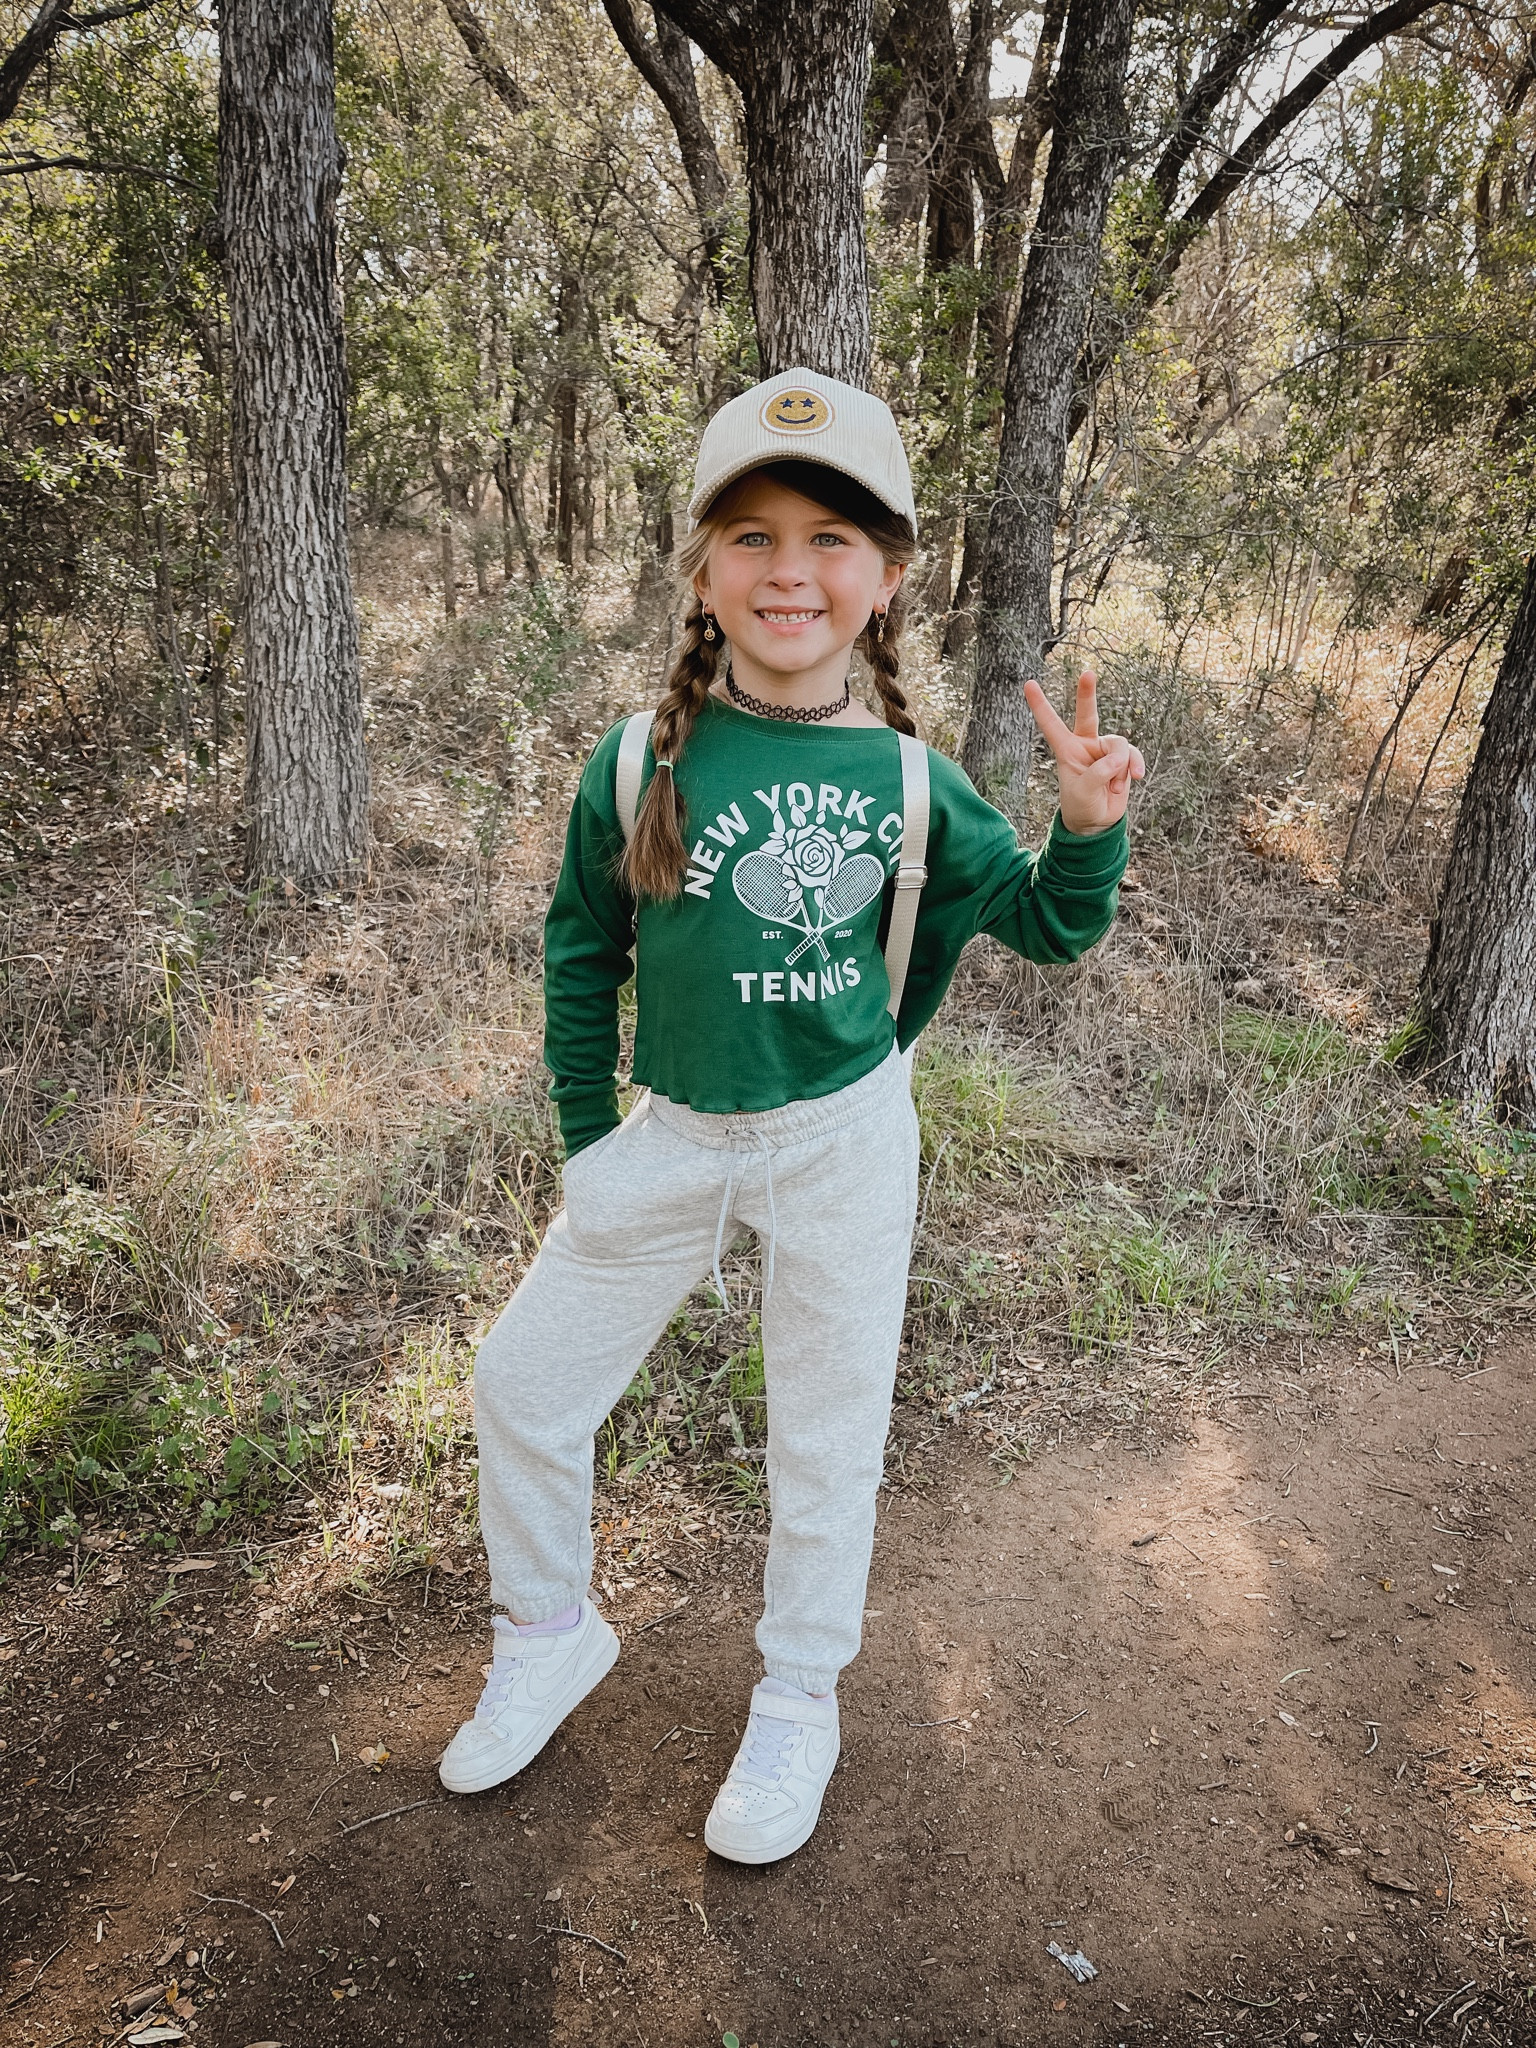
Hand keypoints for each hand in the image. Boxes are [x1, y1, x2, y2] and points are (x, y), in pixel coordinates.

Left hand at [1023, 670, 1144, 835]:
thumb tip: (1118, 759)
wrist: (1098, 823)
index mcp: (1066, 750)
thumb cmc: (1081, 806)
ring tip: (1113, 787)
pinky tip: (1135, 779)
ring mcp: (1105, 751)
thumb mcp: (1083, 793)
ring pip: (1119, 746)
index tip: (1028, 684)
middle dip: (1087, 693)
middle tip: (1087, 673)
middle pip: (1088, 714)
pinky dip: (1134, 767)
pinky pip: (1133, 755)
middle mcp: (1086, 745)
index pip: (1051, 724)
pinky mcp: (1123, 759)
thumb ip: (1098, 774)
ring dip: (1120, 768)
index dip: (1040, 705)